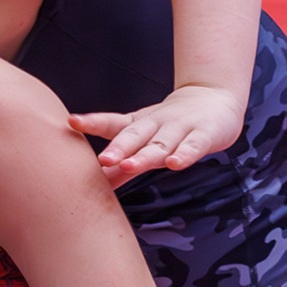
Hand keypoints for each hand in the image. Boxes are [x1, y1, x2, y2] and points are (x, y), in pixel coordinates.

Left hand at [70, 84, 244, 188]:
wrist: (214, 99)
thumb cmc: (171, 126)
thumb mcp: (144, 142)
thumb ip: (119, 167)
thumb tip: (92, 187)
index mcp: (138, 125)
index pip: (113, 123)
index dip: (93, 122)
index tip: (72, 122)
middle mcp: (156, 124)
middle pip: (134, 135)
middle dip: (118, 147)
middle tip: (102, 158)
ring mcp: (180, 128)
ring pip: (160, 143)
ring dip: (145, 154)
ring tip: (129, 165)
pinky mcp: (203, 135)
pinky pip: (192, 146)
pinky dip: (184, 155)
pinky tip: (174, 164)